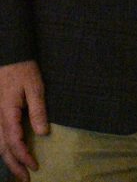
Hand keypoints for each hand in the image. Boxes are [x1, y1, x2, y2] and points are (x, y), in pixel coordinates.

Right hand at [0, 60, 48, 181]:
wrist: (9, 57)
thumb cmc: (23, 71)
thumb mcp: (35, 88)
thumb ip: (38, 110)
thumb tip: (42, 133)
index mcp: (7, 114)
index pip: (15, 142)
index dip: (24, 157)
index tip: (35, 166)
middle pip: (3, 149)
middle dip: (14, 166)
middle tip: (25, 179)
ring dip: (7, 160)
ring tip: (18, 172)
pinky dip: (3, 149)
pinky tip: (10, 154)